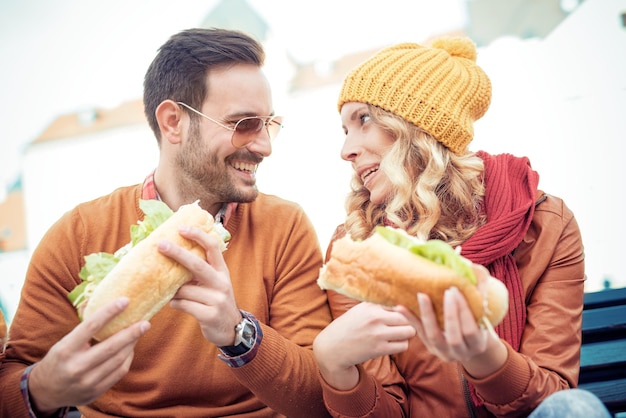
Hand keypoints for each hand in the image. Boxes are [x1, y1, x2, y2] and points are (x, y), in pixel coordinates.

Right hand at [28, 297, 149, 413]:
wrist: (47, 391)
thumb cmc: (60, 359)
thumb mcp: (64, 342)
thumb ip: (85, 328)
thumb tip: (108, 304)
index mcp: (66, 349)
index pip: (91, 326)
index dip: (110, 312)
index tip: (125, 301)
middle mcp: (76, 366)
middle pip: (111, 346)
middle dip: (132, 333)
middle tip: (146, 322)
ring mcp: (87, 381)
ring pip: (119, 360)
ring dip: (132, 344)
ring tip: (140, 332)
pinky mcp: (96, 391)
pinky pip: (119, 372)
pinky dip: (128, 358)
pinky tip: (130, 348)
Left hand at [158, 226, 241, 346]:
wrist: (231, 329)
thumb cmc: (216, 301)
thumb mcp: (214, 283)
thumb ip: (200, 271)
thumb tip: (171, 257)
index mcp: (222, 271)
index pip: (213, 247)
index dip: (198, 235)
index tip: (182, 228)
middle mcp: (221, 282)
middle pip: (197, 264)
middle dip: (177, 253)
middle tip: (160, 244)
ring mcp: (217, 299)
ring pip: (185, 289)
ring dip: (174, 291)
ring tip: (173, 293)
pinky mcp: (209, 314)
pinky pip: (183, 305)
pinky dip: (176, 304)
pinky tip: (176, 304)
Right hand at [314, 302, 414, 389]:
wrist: (332, 348)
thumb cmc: (347, 327)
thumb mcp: (359, 310)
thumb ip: (376, 304)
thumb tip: (397, 298)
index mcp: (370, 305)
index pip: (398, 302)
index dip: (404, 307)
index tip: (404, 311)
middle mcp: (375, 317)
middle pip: (407, 316)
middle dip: (408, 321)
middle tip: (403, 324)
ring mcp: (378, 334)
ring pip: (409, 331)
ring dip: (407, 334)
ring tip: (400, 333)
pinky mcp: (379, 349)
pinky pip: (403, 346)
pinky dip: (401, 345)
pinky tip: (393, 343)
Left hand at [396, 265, 507, 377]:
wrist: (468, 345)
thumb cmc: (476, 320)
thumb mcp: (482, 311)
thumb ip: (478, 291)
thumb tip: (464, 264)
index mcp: (478, 343)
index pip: (471, 329)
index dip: (464, 311)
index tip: (457, 291)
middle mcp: (461, 352)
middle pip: (453, 335)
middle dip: (450, 313)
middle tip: (446, 291)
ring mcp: (443, 352)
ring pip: (433, 335)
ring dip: (427, 314)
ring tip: (421, 295)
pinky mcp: (429, 347)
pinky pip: (418, 333)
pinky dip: (410, 319)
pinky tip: (400, 306)